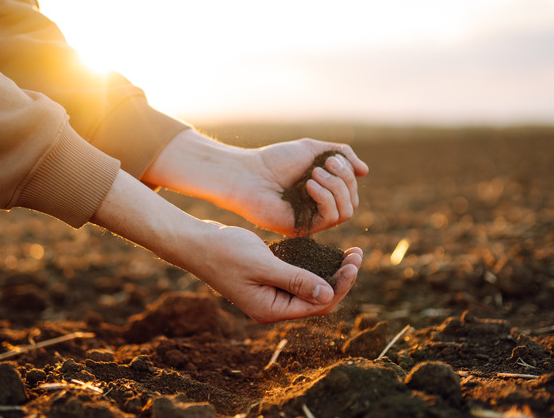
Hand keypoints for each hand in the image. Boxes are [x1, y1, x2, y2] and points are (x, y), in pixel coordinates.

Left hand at [142, 131, 368, 235]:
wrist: (248, 174)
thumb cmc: (275, 161)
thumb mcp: (313, 149)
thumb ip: (341, 155)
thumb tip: (365, 171)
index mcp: (322, 192)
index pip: (351, 190)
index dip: (347, 174)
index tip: (330, 158)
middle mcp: (319, 208)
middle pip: (352, 201)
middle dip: (344, 180)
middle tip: (324, 165)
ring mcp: (312, 220)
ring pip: (346, 212)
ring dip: (336, 188)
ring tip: (314, 174)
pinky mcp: (303, 229)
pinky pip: (330, 218)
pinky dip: (326, 198)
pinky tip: (309, 185)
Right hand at [184, 225, 361, 323]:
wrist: (196, 243)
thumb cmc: (225, 252)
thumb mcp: (263, 264)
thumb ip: (295, 280)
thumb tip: (329, 294)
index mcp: (271, 310)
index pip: (318, 305)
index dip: (341, 286)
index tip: (354, 262)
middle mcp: (273, 307)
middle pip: (318, 300)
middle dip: (341, 279)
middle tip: (357, 254)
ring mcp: (270, 295)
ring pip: (310, 289)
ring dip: (331, 272)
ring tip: (350, 253)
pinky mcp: (268, 281)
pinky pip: (298, 279)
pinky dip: (315, 267)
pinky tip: (327, 253)